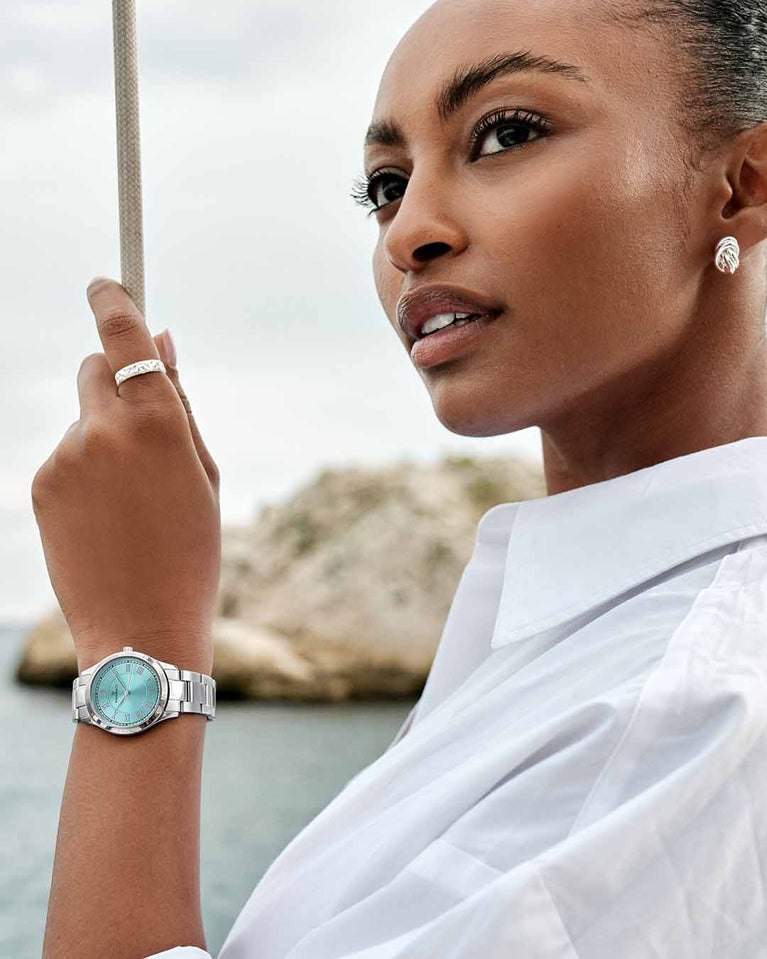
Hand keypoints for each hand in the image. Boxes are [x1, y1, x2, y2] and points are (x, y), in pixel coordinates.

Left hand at [31, 278, 220, 673]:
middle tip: (143, 431)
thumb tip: (162, 344)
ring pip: (83, 420)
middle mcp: (103, 429)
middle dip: (115, 382)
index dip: (113, 301)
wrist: (141, 628)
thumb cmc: (189, 551)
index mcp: (157, 423)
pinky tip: (105, 518)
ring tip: (130, 502)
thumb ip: (180, 403)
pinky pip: (65, 456)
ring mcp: (65, 457)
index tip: (105, 283)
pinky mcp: (40, 485)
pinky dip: (84, 472)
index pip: (124, 337)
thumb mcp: (203, 473)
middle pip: (94, 370)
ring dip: (104, 439)